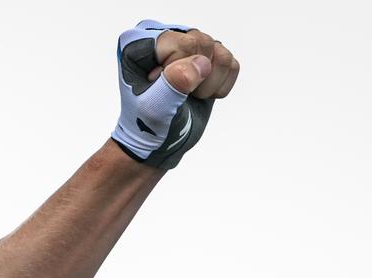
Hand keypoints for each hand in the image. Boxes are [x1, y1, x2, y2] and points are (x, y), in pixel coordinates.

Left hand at [110, 20, 239, 170]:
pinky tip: (200, 95)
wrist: (155, 145)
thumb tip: (201, 63)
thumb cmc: (145, 127)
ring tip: (189, 96)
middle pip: (205, 43)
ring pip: (221, 53)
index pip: (182, 44)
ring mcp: (187, 45)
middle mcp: (164, 37)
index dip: (179, 72)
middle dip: (198, 79)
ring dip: (210, 84)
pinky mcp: (206, 58)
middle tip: (177, 96)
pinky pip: (232, 64)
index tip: (159, 91)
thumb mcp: (153, 108)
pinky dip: (221, 87)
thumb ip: (173, 83)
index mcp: (139, 43)